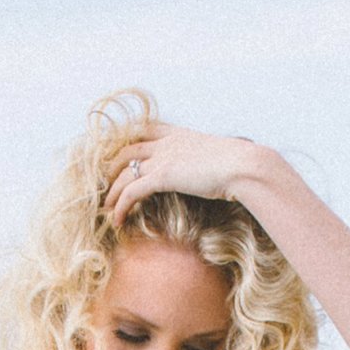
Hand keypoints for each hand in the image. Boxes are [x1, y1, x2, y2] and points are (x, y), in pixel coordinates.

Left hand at [103, 121, 266, 228]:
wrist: (244, 166)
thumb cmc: (241, 167)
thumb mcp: (221, 158)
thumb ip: (208, 162)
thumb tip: (216, 173)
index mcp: (181, 134)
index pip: (147, 128)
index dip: (130, 139)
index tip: (119, 153)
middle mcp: (168, 142)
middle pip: (127, 149)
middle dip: (112, 167)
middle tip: (105, 185)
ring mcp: (163, 157)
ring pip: (124, 171)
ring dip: (111, 191)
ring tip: (106, 209)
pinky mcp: (162, 175)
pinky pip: (131, 191)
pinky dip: (120, 206)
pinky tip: (117, 220)